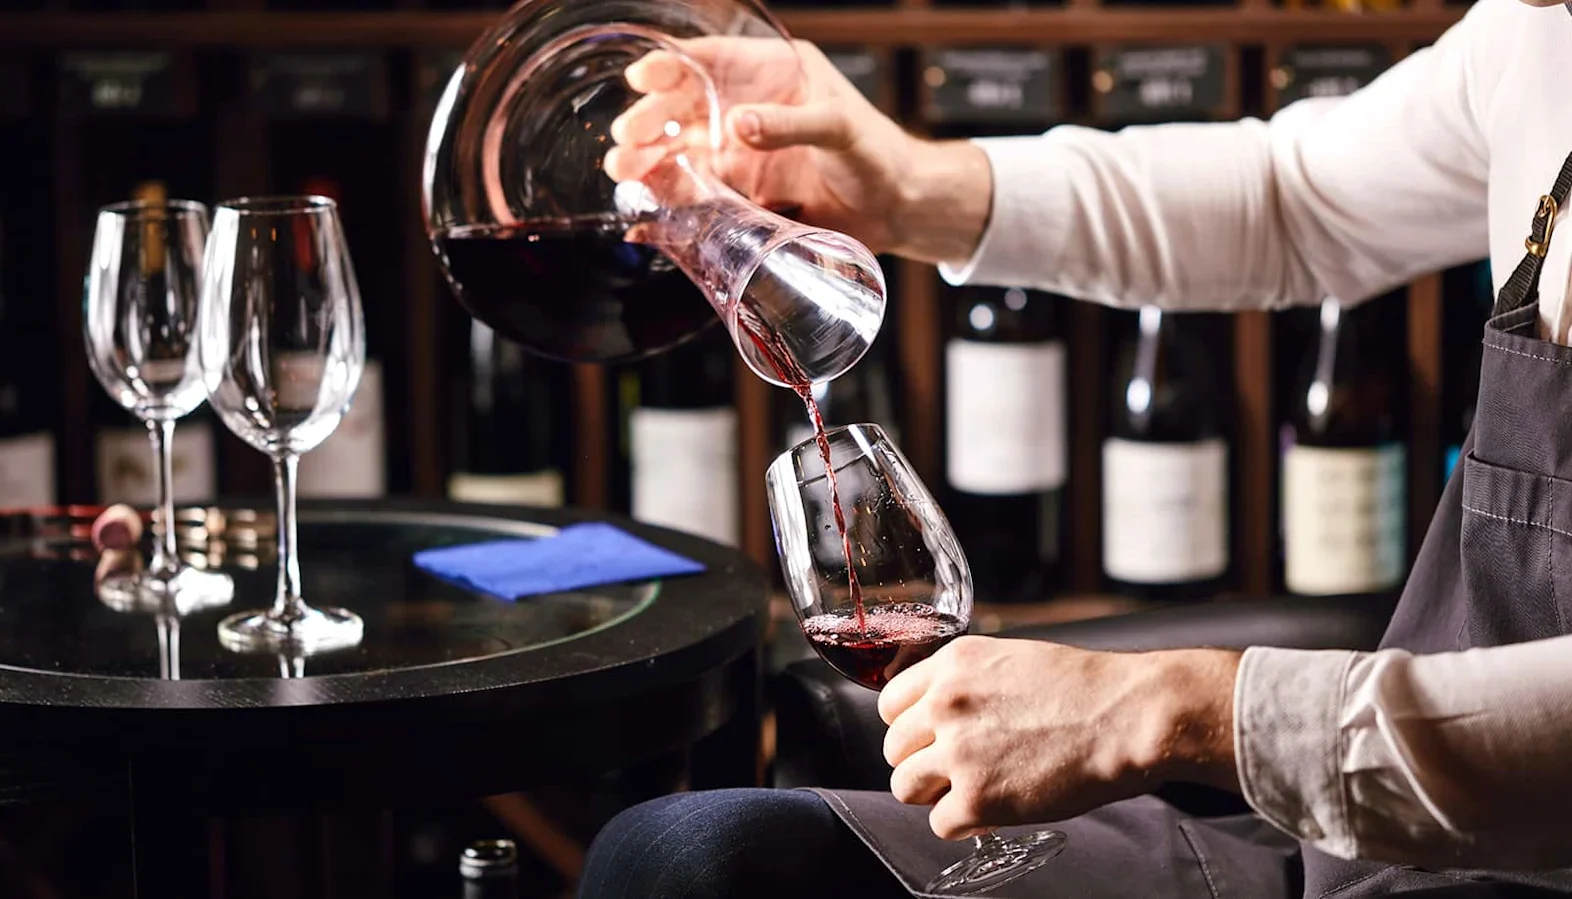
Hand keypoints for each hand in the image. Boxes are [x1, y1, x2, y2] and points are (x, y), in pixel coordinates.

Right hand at [606, 36, 991, 263]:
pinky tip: (647, 199)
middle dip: (652, 118)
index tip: (642, 77)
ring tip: (623, 169)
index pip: (714, 60)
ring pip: (685, 147)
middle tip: (626, 137)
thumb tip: (737, 126)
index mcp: (776, 74)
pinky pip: (699, 188)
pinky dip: (671, 193)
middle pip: (687, 105)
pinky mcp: (745, 191)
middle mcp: (753, 108)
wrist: (900, 211)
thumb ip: (791, 125)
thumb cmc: (881, 157)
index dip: (674, 66)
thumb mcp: (839, 130)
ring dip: (651, 157)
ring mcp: (746, 150)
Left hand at [878, 636, 1241, 840]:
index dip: (910, 728)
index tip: (928, 739)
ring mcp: (958, 752)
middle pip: (894, 749)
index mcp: (953, 665)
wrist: (1128, 716)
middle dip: (921, 763)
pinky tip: (993, 811)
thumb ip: (969, 683)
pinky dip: (964, 824)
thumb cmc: (1087, 689)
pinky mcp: (978, 797)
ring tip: (971, 792)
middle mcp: (945, 704)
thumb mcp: (1013, 660)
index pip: (890, 704)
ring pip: (905, 788)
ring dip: (934, 796)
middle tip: (957, 771)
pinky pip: (940, 824)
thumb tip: (941, 711)